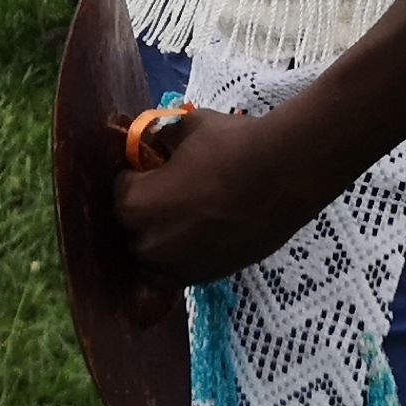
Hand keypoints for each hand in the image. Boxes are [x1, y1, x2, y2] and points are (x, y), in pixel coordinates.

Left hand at [113, 108, 322, 285]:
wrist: (285, 176)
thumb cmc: (231, 146)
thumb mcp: (189, 127)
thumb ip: (163, 136)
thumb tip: (154, 136)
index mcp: (135, 206)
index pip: (120, 190)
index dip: (138, 175)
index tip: (156, 166)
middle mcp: (148, 245)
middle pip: (134, 227)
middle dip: (148, 209)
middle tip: (175, 188)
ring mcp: (178, 267)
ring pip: (156, 253)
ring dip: (165, 235)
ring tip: (193, 211)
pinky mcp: (207, 278)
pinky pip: (182, 268)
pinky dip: (188, 253)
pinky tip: (209, 230)